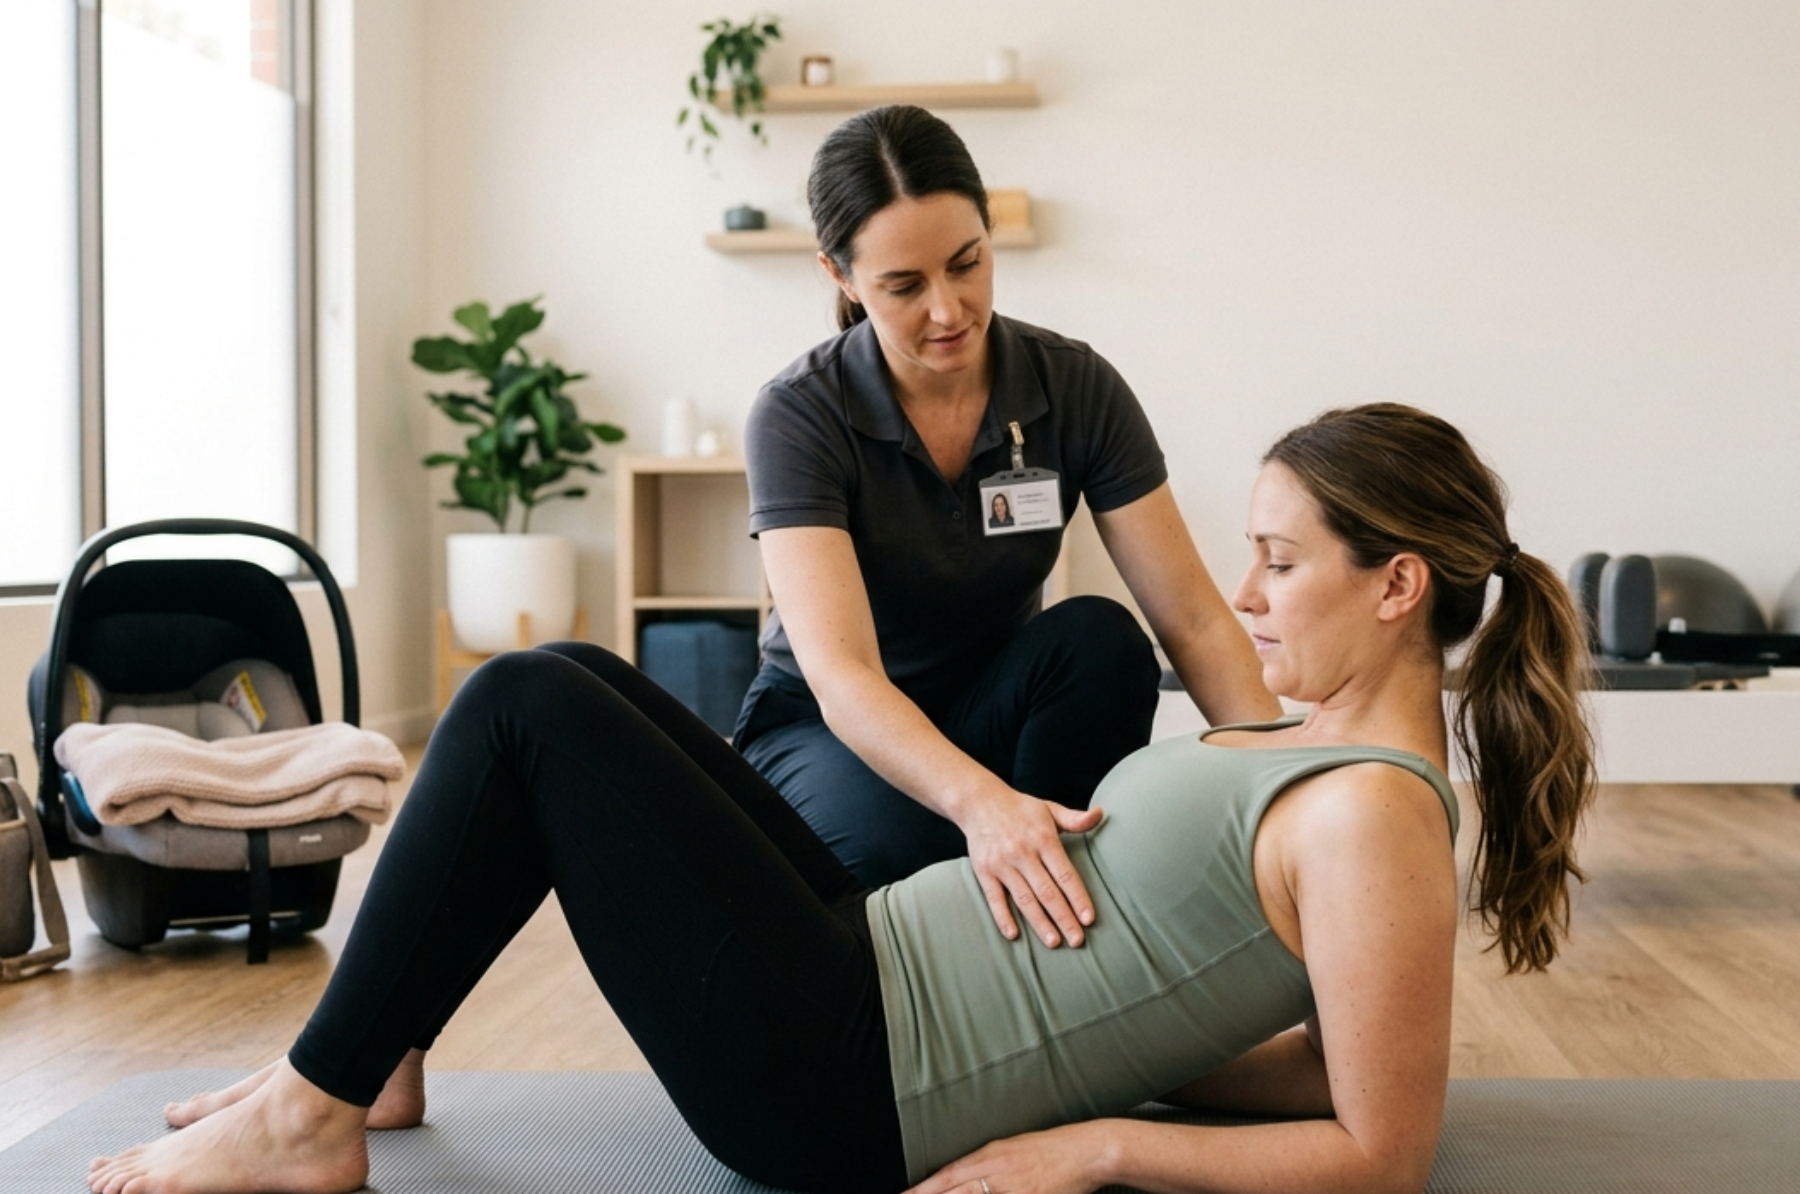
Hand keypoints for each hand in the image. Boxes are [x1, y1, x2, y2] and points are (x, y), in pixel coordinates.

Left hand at [905, 1122, 1110, 1193]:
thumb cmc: (1052, 1150)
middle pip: (955, 1190)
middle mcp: (997, 1171)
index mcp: (991, 1154)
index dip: (924, 1189)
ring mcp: (1013, 1188)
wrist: (1087, 1150)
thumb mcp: (1012, 1149)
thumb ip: (987, 1164)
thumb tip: (961, 1179)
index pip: (948, 1175)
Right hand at [960, 788, 1102, 946]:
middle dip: (1064, 918)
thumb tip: (1101, 813)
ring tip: (1054, 942)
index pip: (1065, 874)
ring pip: (1024, 899)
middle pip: (1047, 892)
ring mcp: (1002, 863)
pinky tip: (1014, 934)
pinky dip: (1002, 917)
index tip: (1089, 919)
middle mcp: (1023, 853)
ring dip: (1039, 923)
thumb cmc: (1021, 809)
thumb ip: (1075, 819)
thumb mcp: (1050, 809)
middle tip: (1077, 941)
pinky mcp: (984, 871)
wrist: (979, 801)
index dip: (1078, 898)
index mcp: (1043, 839)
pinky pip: (994, 898)